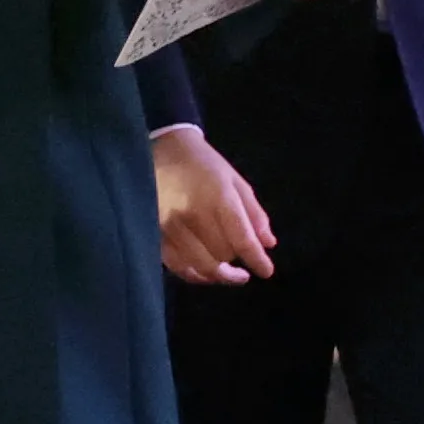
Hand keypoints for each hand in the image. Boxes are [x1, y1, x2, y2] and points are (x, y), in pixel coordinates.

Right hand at [152, 124, 277, 282]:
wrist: (164, 149)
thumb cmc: (205, 166)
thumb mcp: (236, 181)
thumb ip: (254, 214)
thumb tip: (268, 244)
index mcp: (219, 197)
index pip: (241, 239)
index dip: (257, 259)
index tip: (266, 271)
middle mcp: (193, 214)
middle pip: (222, 255)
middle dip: (236, 259)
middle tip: (241, 256)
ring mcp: (170, 226)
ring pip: (201, 265)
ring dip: (219, 273)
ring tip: (229, 273)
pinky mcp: (155, 234)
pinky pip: (177, 266)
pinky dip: (195, 274)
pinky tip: (206, 274)